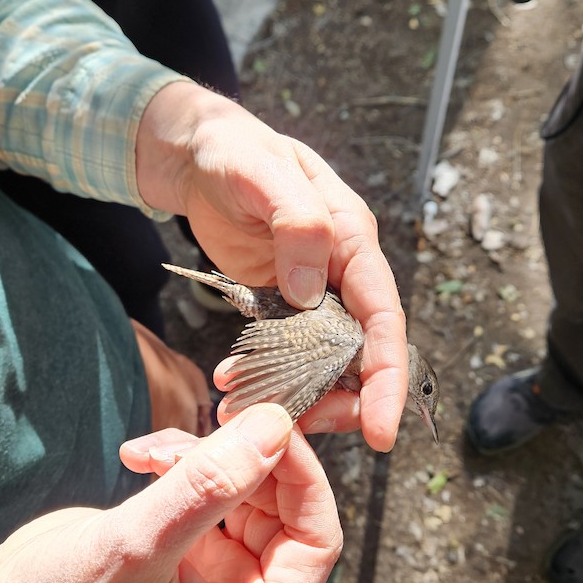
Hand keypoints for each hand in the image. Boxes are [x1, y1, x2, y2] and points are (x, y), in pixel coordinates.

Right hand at [0, 407, 340, 582]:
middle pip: (286, 508)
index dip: (304, 479)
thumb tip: (275, 427)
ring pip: (247, 485)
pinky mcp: (187, 540)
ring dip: (206, 453)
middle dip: (250, 457)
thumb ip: (208, 487)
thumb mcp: (135, 545)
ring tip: (154, 452)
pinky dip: (181, 458)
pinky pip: (210, 482)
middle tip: (217, 414)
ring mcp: (216, 570)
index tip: (274, 425)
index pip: (315, 544)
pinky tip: (140, 456)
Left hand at [135, 82, 408, 451]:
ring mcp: (313, 290)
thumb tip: (313, 291)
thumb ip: (298, 225)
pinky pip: (287, 353)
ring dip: (300, 395)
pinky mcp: (282, 302)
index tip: (381, 429)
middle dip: (342, 400)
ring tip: (255, 415)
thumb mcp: (264, 174)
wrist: (193, 155)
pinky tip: (234, 389)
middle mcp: (342, 270)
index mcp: (351, 238)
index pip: (384, 315)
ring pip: (325, 361)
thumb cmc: (234, 152)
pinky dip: (269, 378)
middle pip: (361, 351)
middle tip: (303, 430)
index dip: (388, 375)